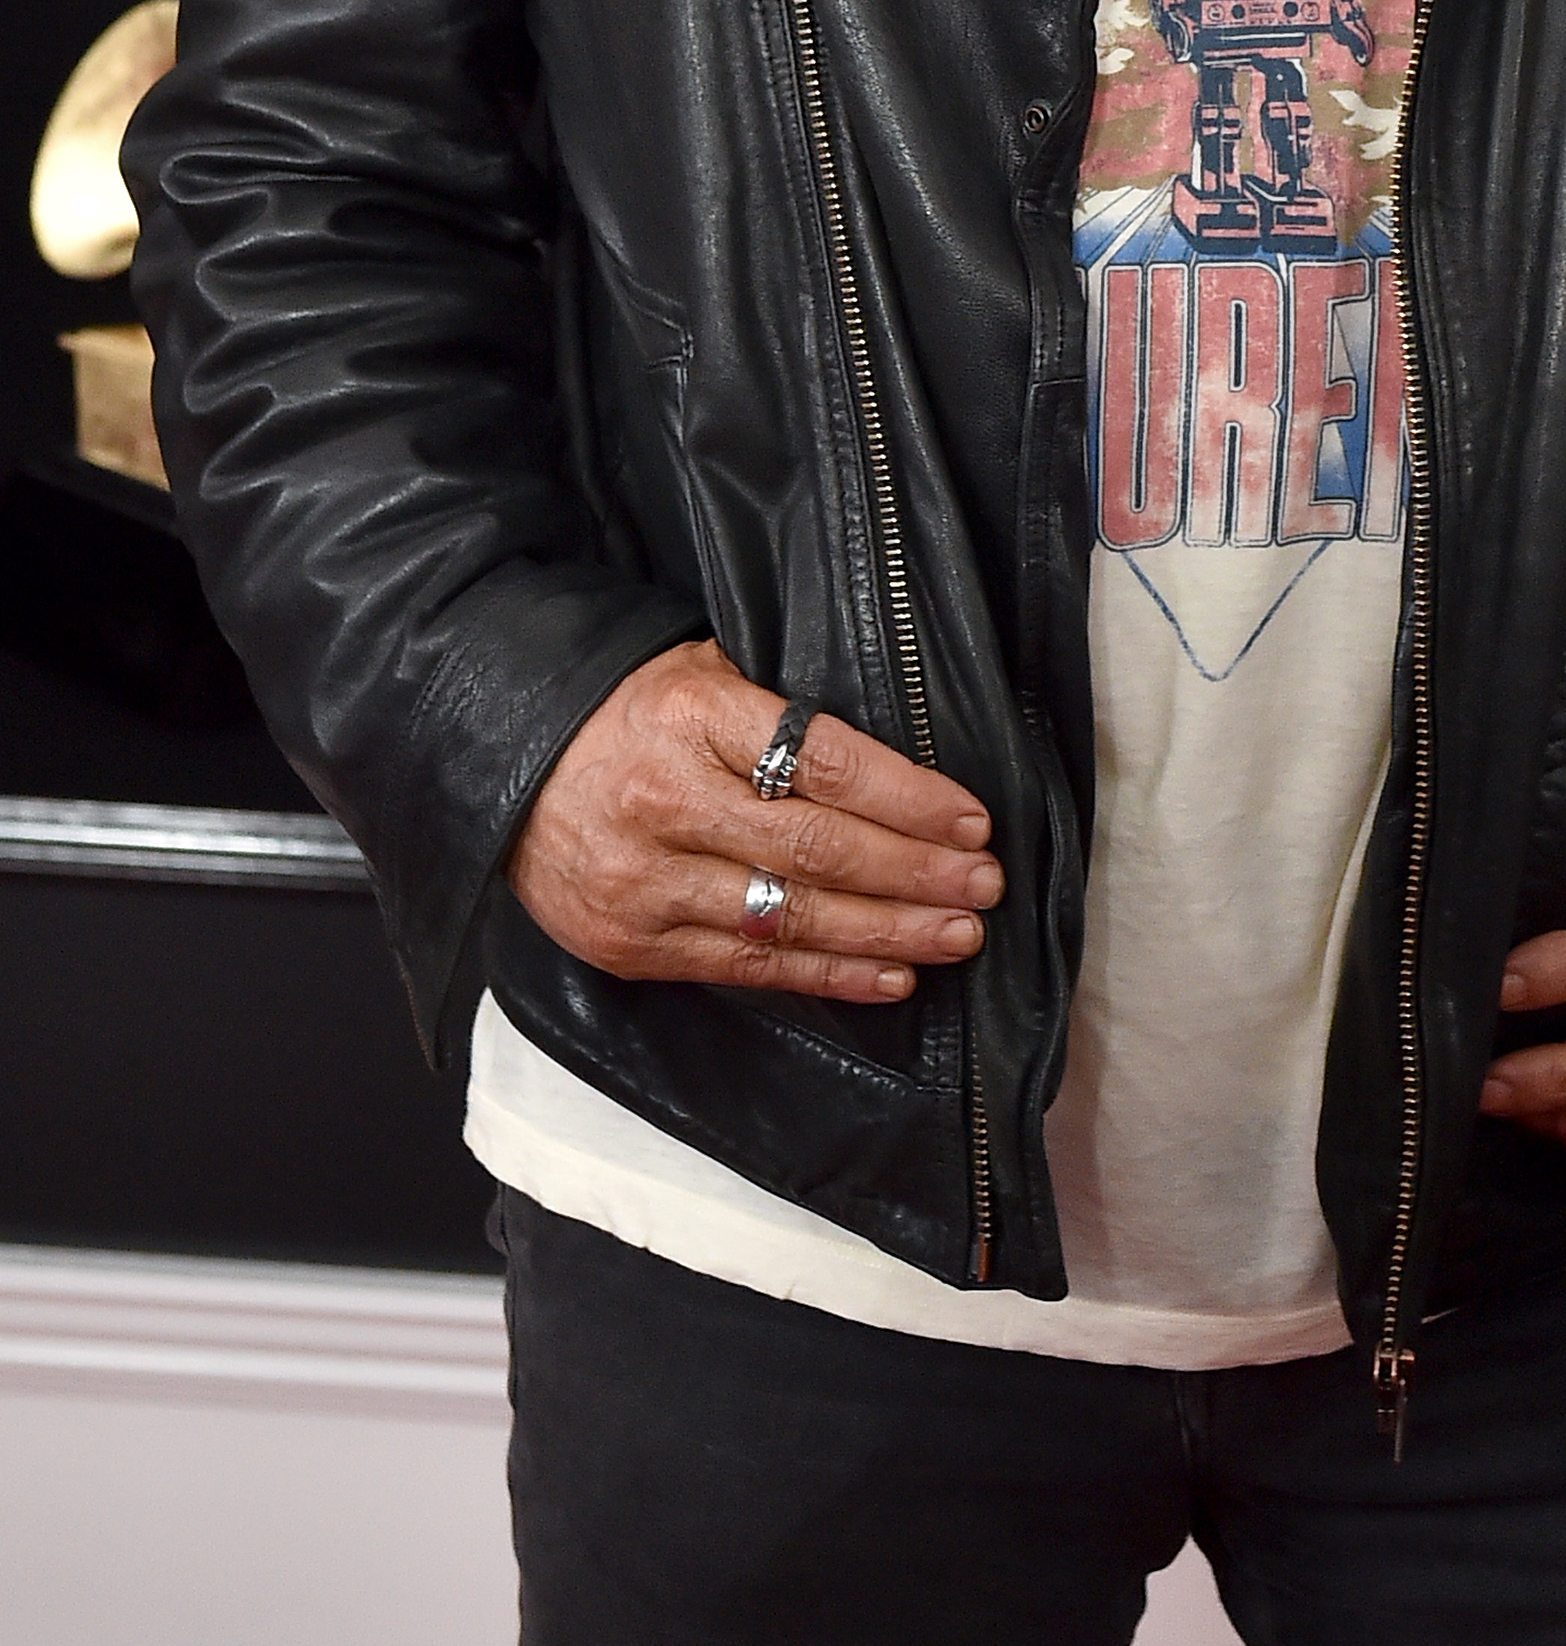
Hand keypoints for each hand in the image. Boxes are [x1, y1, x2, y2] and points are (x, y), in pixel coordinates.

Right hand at [507, 639, 1001, 1004]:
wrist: (501, 760)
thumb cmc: (629, 709)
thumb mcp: (703, 670)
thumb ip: (784, 711)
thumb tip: (902, 757)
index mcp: (693, 714)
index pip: (822, 761)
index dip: (906, 797)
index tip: (971, 820)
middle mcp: (665, 801)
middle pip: (815, 848)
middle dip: (914, 872)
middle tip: (984, 885)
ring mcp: (641, 883)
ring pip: (788, 918)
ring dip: (886, 931)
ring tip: (957, 935)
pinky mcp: (628, 946)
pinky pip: (745, 967)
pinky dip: (827, 975)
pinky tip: (891, 973)